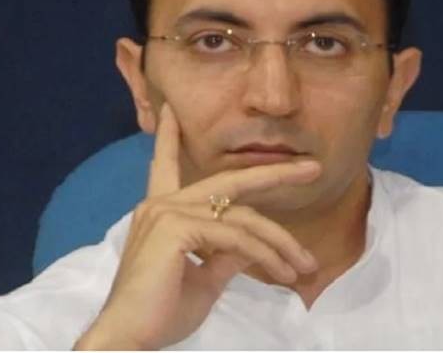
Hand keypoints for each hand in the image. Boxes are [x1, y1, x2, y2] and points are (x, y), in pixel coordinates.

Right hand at [74, 103, 320, 349]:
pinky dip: (266, 254)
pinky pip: (236, 237)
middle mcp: (162, 204)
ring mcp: (167, 212)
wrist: (130, 339)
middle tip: (312, 168)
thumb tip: (248, 248)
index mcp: (162, 212)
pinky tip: (283, 271)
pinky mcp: (176, 228)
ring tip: (304, 266)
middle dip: (274, 172)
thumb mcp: (202, 281)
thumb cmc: (160, 315)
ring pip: (243, 217)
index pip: (165, 166)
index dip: (168, 138)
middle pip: (229, 180)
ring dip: (280, 242)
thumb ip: (224, 257)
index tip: (170, 112)